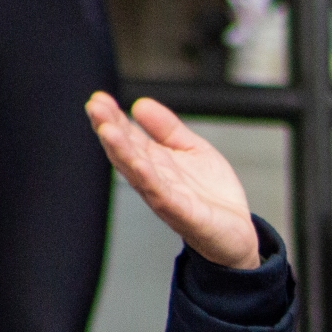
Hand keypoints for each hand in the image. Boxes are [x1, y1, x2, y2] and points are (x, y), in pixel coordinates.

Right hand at [86, 92, 259, 269]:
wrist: (236, 232)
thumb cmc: (211, 196)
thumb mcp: (192, 150)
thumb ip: (168, 129)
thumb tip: (140, 104)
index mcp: (155, 163)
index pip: (129, 138)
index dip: (113, 118)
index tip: (99, 98)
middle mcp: (154, 180)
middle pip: (126, 152)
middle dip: (109, 129)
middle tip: (95, 106)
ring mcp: (165, 198)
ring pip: (138, 173)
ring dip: (121, 151)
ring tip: (107, 130)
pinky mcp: (182, 214)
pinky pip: (162, 195)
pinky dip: (149, 179)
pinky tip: (139, 163)